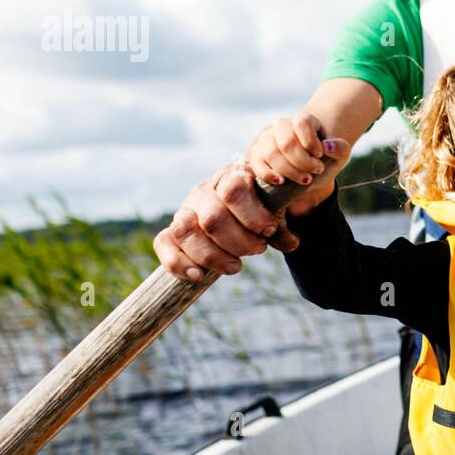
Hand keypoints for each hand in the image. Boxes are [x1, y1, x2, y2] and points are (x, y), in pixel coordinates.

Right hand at [153, 137, 351, 281]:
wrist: (240, 212)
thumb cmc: (260, 212)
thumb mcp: (274, 216)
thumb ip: (281, 229)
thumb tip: (291, 243)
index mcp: (230, 179)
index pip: (234, 190)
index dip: (253, 215)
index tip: (268, 231)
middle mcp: (204, 192)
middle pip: (213, 217)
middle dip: (239, 242)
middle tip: (257, 251)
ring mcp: (185, 210)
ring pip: (185, 230)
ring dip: (211, 255)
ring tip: (234, 267)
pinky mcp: (172, 231)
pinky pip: (164, 243)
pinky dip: (177, 262)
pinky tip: (198, 276)